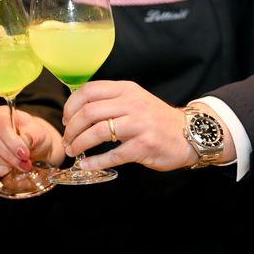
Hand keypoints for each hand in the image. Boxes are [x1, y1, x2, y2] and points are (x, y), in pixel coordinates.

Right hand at [0, 105, 62, 177]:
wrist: (35, 149)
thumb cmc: (35, 137)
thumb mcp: (39, 133)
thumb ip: (32, 136)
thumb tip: (23, 142)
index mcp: (1, 114)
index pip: (0, 123)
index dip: (12, 140)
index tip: (25, 153)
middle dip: (9, 155)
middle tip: (25, 163)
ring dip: (6, 164)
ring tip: (21, 165)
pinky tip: (10, 169)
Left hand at [62, 80, 196, 172]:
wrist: (189, 133)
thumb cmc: (156, 119)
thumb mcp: (134, 99)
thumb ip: (110, 101)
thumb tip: (76, 110)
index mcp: (126, 89)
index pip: (88, 91)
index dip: (71, 105)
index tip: (65, 119)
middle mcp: (132, 103)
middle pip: (89, 112)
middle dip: (71, 128)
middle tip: (67, 140)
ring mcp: (139, 124)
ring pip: (97, 132)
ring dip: (79, 144)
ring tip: (74, 152)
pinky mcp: (145, 145)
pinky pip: (113, 154)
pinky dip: (95, 161)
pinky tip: (87, 165)